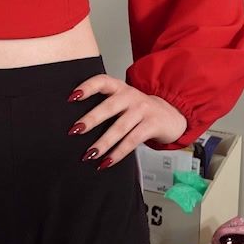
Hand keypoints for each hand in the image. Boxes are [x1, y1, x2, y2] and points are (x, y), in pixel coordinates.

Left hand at [65, 74, 186, 167]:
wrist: (171, 115)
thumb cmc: (139, 110)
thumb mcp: (124, 102)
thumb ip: (106, 106)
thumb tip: (77, 127)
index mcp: (120, 87)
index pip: (102, 81)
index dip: (87, 87)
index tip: (72, 97)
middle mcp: (131, 96)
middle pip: (109, 107)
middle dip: (91, 119)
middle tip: (75, 130)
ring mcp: (143, 110)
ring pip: (120, 127)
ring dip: (103, 143)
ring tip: (89, 154)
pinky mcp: (152, 125)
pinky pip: (132, 141)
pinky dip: (118, 153)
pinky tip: (107, 162)